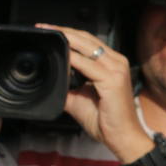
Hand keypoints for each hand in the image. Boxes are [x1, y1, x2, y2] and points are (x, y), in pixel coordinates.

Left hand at [37, 24, 153, 162]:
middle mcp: (116, 62)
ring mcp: (116, 69)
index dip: (67, 34)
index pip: (86, 41)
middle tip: (44, 28)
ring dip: (66, 39)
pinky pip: (88, 65)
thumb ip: (66, 84)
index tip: (49, 31)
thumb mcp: (78, 98)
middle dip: (63, 30)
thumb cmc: (105, 119)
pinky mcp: (113, 80)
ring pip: (87, 46)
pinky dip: (72, 59)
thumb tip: (49, 78)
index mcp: (111, 63)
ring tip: (50, 35)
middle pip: (86, 38)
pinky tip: (60, 55)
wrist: (122, 137)